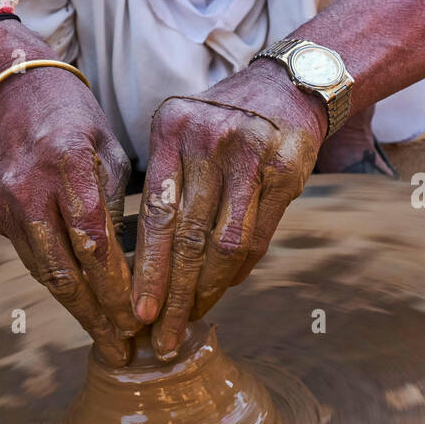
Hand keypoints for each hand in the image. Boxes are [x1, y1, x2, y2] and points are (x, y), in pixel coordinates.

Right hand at [0, 63, 139, 364]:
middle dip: (97, 315)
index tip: (138, 321)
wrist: (12, 92)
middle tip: (123, 349)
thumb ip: (119, 203)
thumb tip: (141, 265)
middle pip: (65, 269)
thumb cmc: (76, 119)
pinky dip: (57, 282)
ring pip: (43, 272)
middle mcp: (29, 186)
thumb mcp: (109, 148)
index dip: (116, 288)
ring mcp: (4, 202)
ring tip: (106, 340)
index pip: (94, 241)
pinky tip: (82, 304)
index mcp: (67, 163)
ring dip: (77, 310)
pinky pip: (29, 257)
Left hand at [132, 58, 327, 359]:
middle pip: (186, 233)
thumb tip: (146, 267)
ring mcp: (250, 152)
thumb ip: (168, 184)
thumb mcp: (184, 133)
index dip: (146, 268)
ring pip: (223, 242)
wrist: (289, 86)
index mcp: (171, 128)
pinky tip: (223, 291)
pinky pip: (257, 236)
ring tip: (189, 321)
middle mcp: (208, 138)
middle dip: (171, 293)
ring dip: (205, 290)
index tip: (135, 312)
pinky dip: (237, 271)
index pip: (155, 211)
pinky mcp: (286, 168)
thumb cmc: (223, 122)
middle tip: (160, 337)